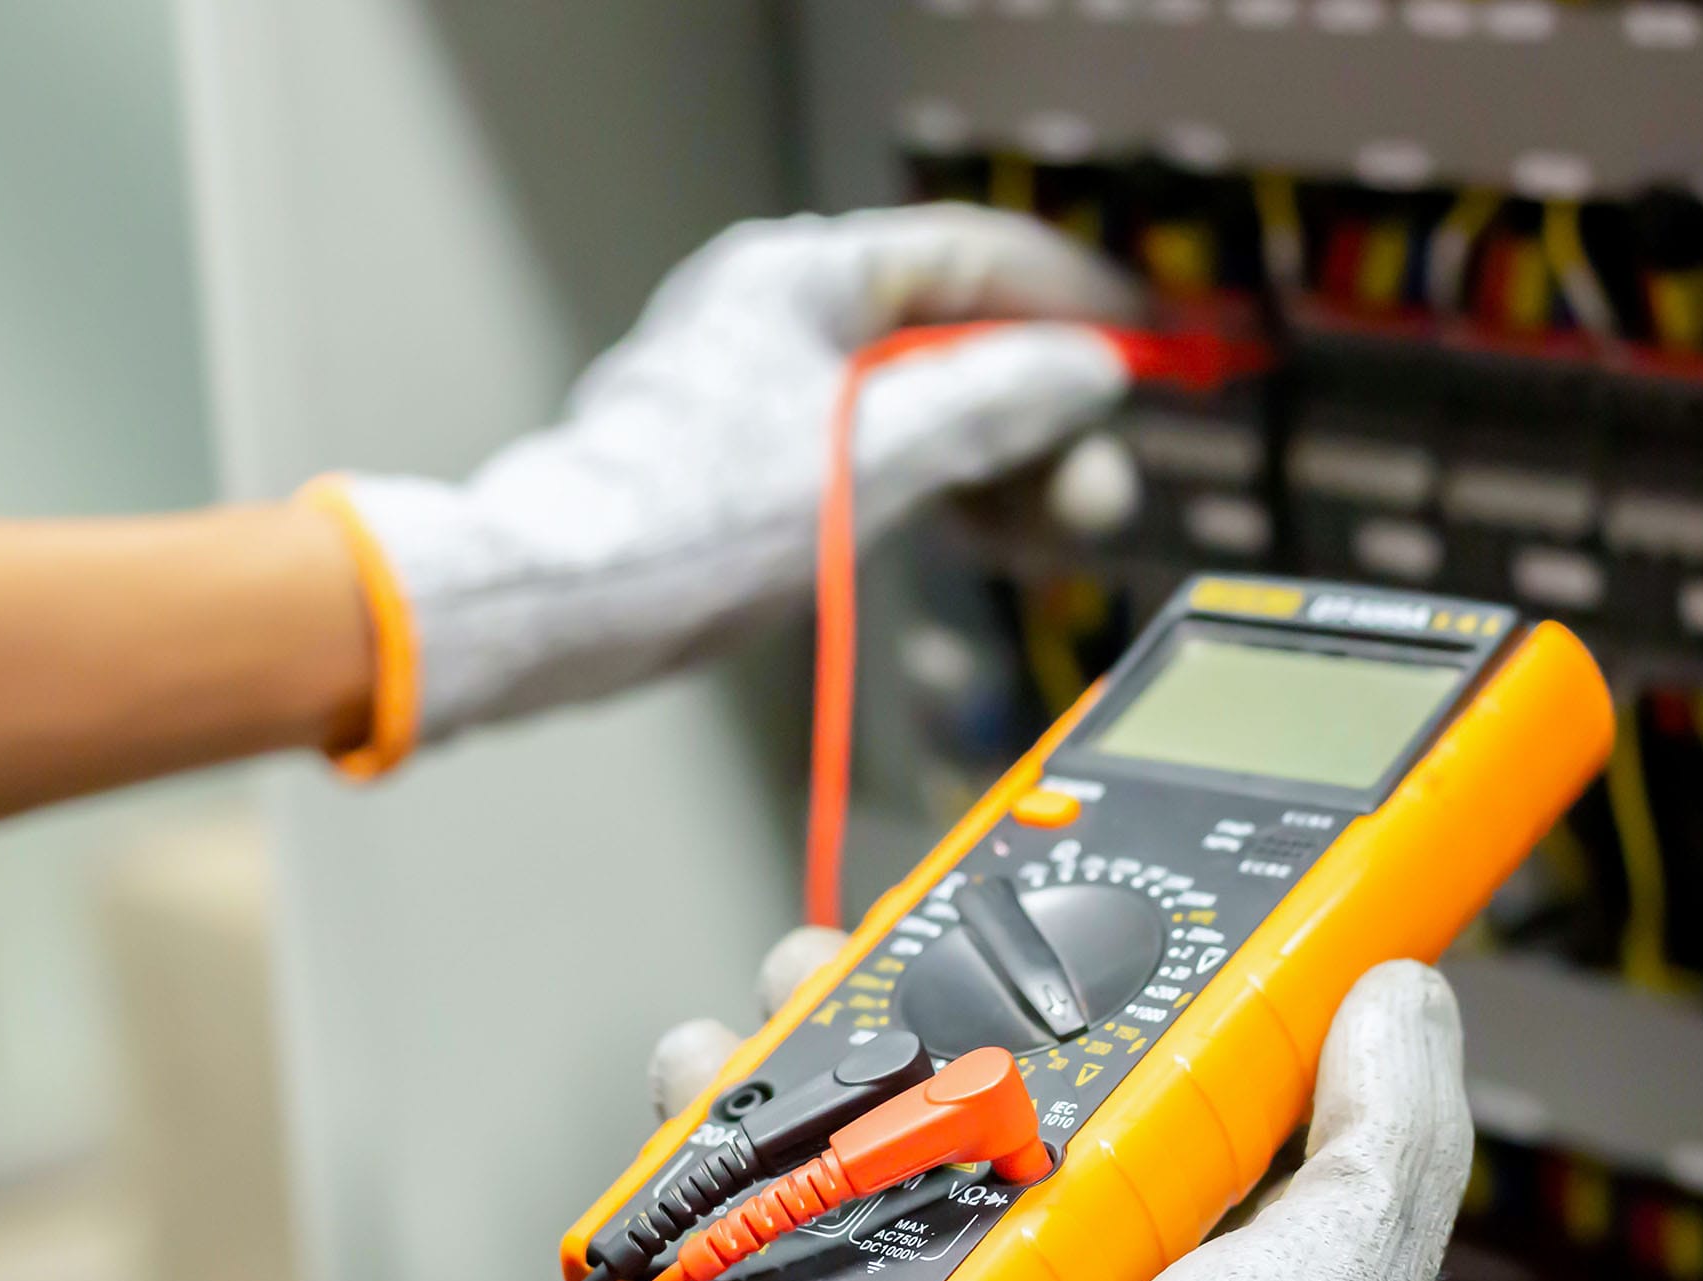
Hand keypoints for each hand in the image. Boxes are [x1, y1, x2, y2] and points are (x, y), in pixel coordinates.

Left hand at [339, 205, 1137, 744]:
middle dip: (1039, 415)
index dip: (1070, 302)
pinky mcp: (761, 462)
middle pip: (955, 340)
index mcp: (801, 277)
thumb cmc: (683, 521)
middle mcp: (784, 316)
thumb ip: (990, 403)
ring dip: (999, 466)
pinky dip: (942, 491)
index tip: (1143, 348)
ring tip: (1052, 529)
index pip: (972, 256)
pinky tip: (986, 537)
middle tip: (1094, 487)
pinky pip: (882, 455)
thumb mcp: (871, 454)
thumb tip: (1081, 369)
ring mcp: (770, 389)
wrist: (559, 602)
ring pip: (924, 408)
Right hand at [649, 944, 1473, 1280]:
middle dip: (939, 956)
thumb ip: (1389, 1139)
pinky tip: (708, 1072)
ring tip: (795, 977)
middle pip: (985, 1042)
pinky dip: (718, 1120)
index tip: (1090, 862)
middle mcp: (1054, 1226)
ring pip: (863, 1094)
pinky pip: (767, 1184)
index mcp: (1177, 1213)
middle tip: (913, 907)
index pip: (1151, 1038)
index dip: (1123, 942)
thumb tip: (1407, 990)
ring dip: (812, 1016)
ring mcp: (936, 1264)